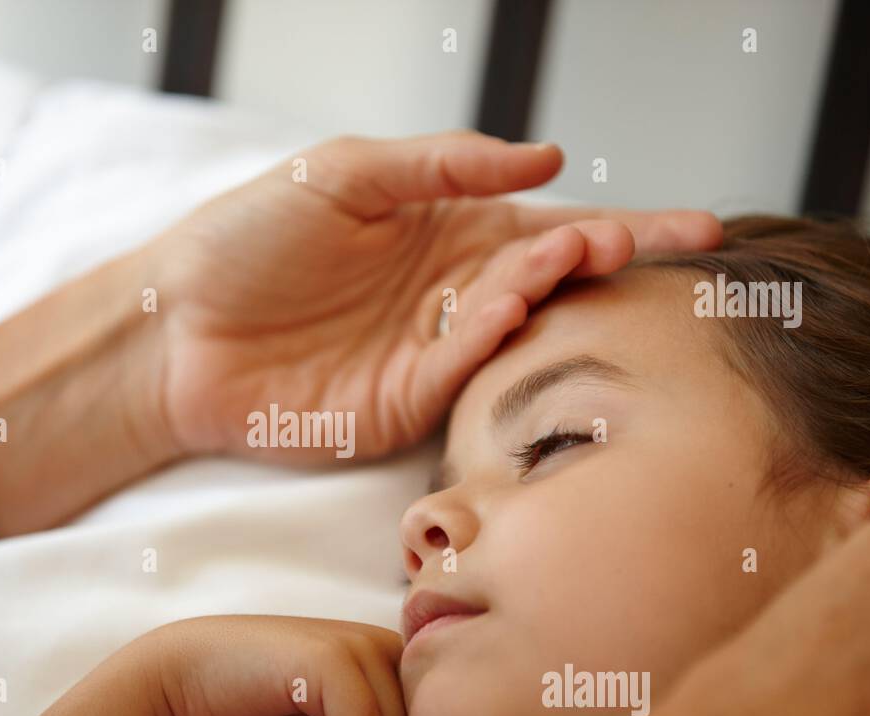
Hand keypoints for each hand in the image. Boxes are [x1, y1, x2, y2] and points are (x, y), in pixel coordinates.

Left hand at [146, 131, 721, 461]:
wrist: (177, 325)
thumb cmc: (247, 238)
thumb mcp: (345, 172)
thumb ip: (444, 164)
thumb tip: (546, 157)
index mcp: (445, 232)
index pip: (551, 226)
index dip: (622, 225)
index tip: (693, 226)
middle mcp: (452, 295)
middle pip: (557, 282)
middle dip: (618, 263)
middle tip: (675, 246)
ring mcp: (433, 352)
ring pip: (522, 324)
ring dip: (558, 287)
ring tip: (592, 250)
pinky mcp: (406, 404)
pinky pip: (466, 365)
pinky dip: (494, 332)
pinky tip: (509, 296)